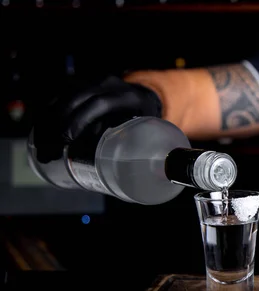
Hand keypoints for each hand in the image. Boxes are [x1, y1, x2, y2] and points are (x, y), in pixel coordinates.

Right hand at [32, 75, 162, 162]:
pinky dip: (47, 116)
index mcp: (128, 97)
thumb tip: (102, 166)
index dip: (80, 120)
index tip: (66, 140)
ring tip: (41, 147)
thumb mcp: (141, 131)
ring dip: (48, 123)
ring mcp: (91, 81)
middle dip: (58, 125)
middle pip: (76, 100)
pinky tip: (40, 134)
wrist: (141, 97)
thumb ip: (125, 142)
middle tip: (48, 152)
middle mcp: (108, 85)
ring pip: (62, 98)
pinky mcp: (78, 83)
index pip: (100, 104)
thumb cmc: (142, 122)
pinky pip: (57, 98)